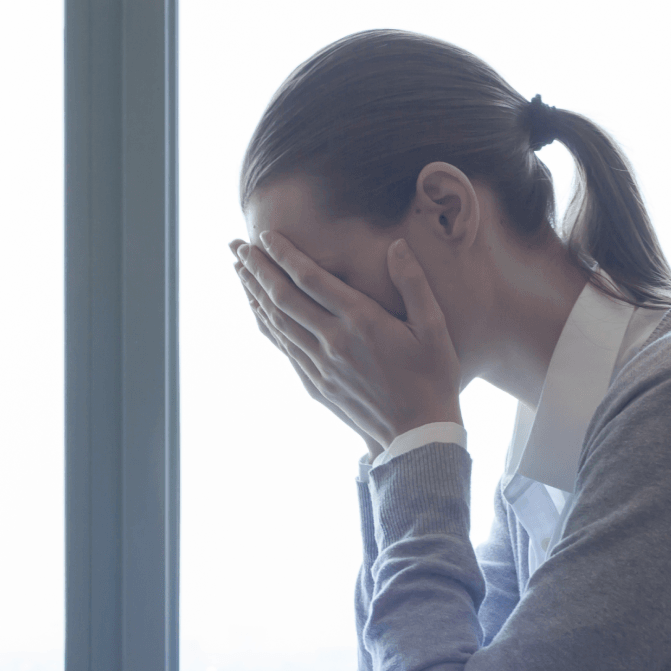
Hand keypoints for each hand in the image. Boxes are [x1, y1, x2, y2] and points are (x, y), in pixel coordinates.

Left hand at [235, 232, 461, 453]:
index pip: (311, 278)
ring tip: (238, 271)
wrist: (418, 435)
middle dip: (257, 269)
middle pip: (283, 298)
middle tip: (236, 247)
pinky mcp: (316, 384)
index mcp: (362, 321)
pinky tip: (257, 310)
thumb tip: (397, 245)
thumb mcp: (434, 328)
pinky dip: (266, 324)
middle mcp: (334, 341)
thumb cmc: (432, 377)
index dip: (284, 255)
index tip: (265, 235)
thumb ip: (413, 284)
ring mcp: (321, 365)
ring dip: (254, 294)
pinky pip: (284, 347)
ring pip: (278, 322)